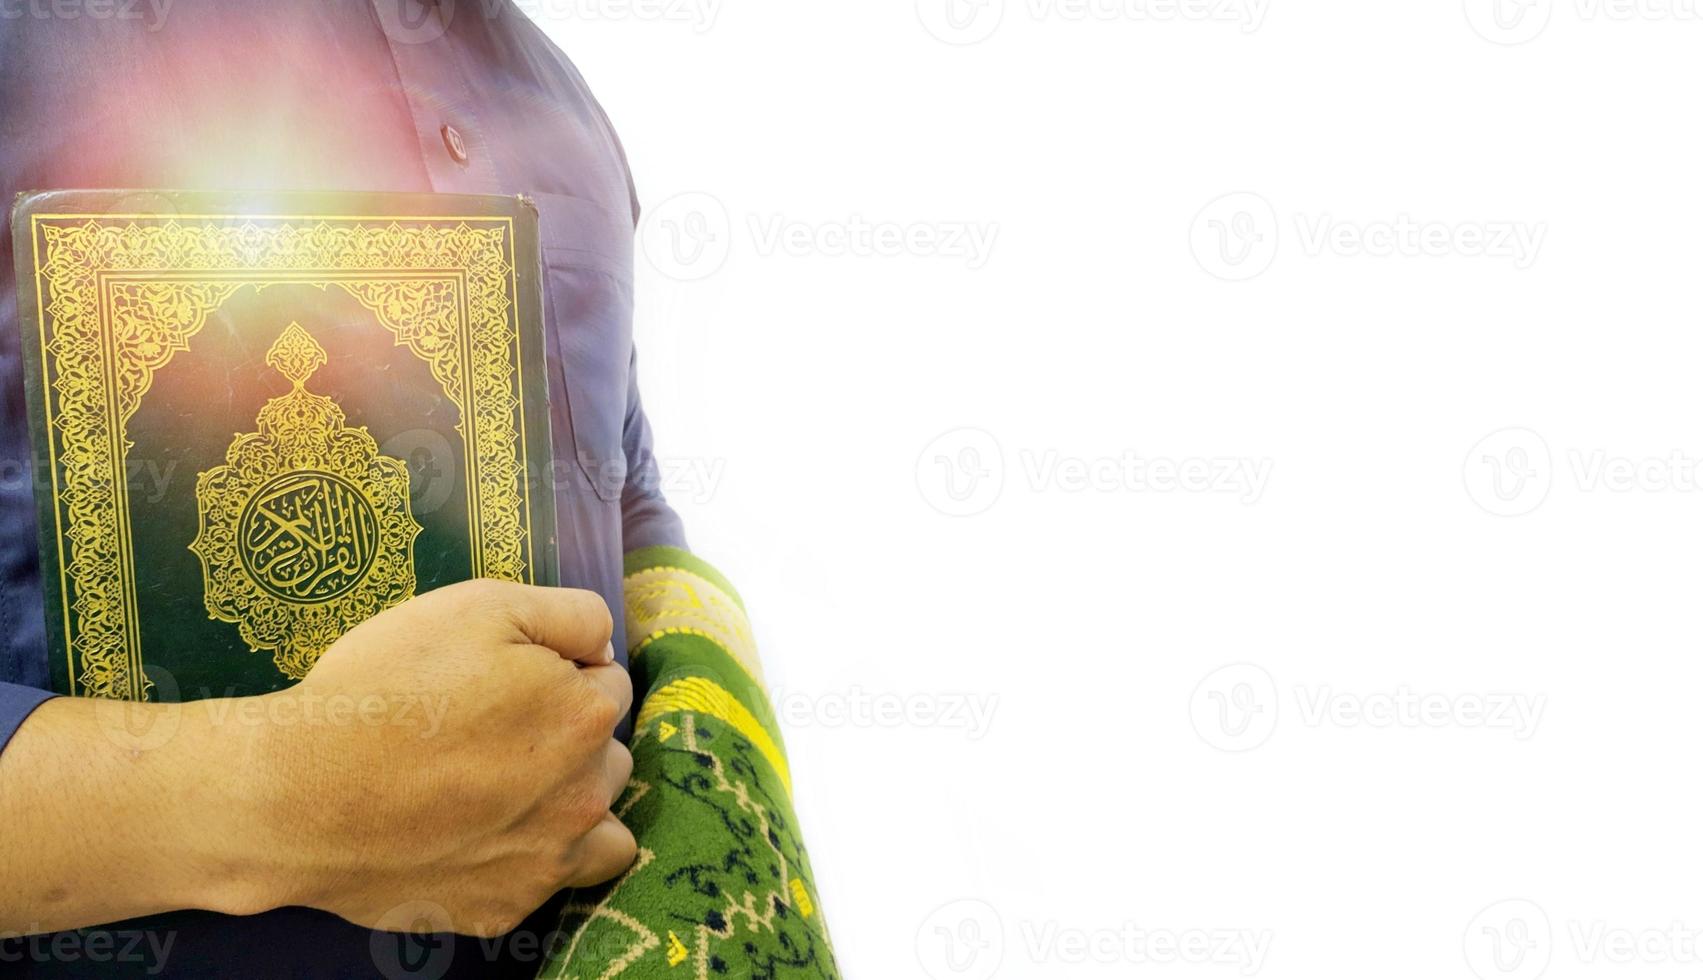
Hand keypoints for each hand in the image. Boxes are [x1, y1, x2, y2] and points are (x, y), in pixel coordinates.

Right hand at [239, 579, 635, 936]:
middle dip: (571, 741)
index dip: (560, 673)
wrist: (296, 793)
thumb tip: (603, 650)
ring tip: (503, 789)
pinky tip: (474, 837)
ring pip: (598, 829)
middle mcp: (584, 798)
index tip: (504, 681)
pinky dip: (523, 860)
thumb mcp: (481, 606)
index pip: (608, 686)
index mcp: (585, 718)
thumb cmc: (384, 688)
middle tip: (495, 733)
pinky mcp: (502, 910)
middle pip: (607, 757)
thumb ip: (570, 616)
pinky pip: (541, 882)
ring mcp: (546, 863)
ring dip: (568, 806)